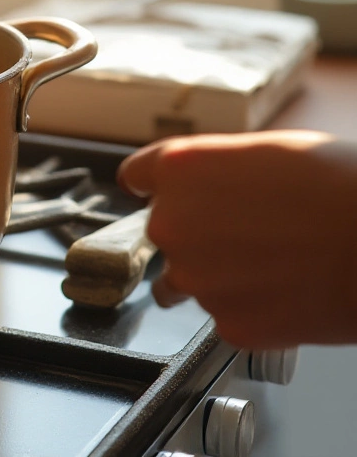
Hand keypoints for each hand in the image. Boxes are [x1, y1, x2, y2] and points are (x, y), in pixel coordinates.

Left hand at [118, 130, 356, 348]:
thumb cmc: (342, 187)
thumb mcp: (271, 151)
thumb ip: (219, 169)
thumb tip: (209, 185)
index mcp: (179, 169)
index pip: (138, 177)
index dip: (153, 186)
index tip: (152, 193)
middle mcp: (172, 223)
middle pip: (164, 233)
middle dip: (195, 234)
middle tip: (245, 234)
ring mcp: (195, 278)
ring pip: (184, 281)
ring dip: (211, 275)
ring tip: (265, 266)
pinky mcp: (226, 323)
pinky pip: (224, 315)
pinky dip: (248, 308)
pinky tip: (285, 290)